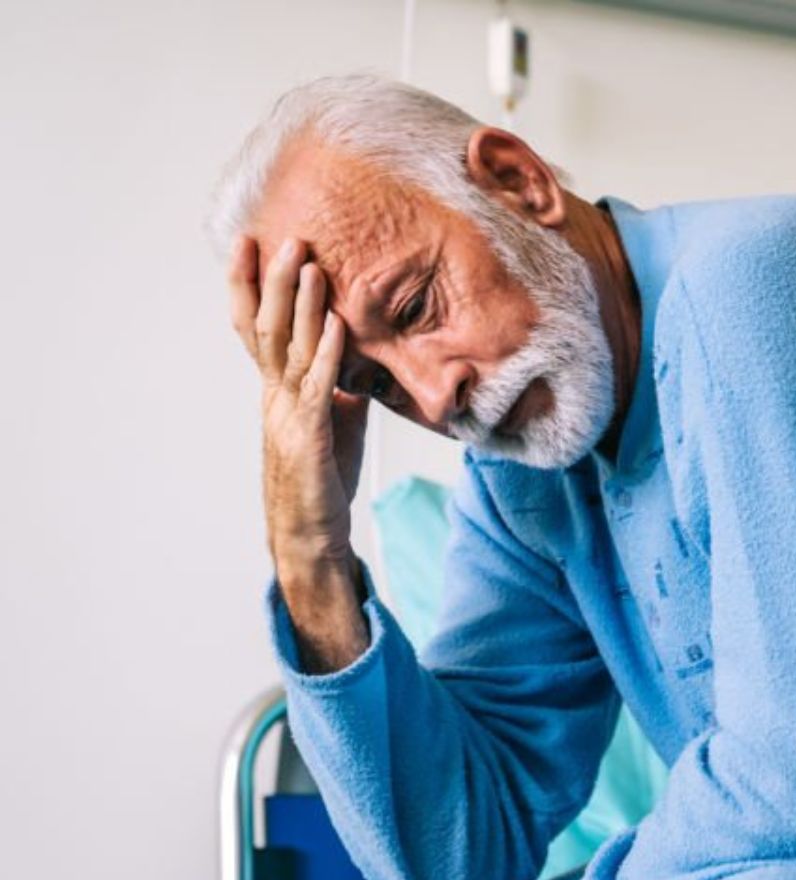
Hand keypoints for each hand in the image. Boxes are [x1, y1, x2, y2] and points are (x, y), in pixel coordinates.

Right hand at [228, 235, 371, 671]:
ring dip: (302, 305)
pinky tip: (338, 325)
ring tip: (311, 265)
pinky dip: (328, 353)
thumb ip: (337, 381)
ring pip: (290, 350)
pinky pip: (319, 386)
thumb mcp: (334, 418)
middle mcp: (274, 394)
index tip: (251, 240)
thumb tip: (354, 347)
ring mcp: (288, 413)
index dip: (249, 283)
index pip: (255, 325)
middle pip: (268, 326)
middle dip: (276, 280)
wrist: (313, 533)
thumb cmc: (324, 475)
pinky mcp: (311, 435)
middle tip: (286, 237)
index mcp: (276, 387)